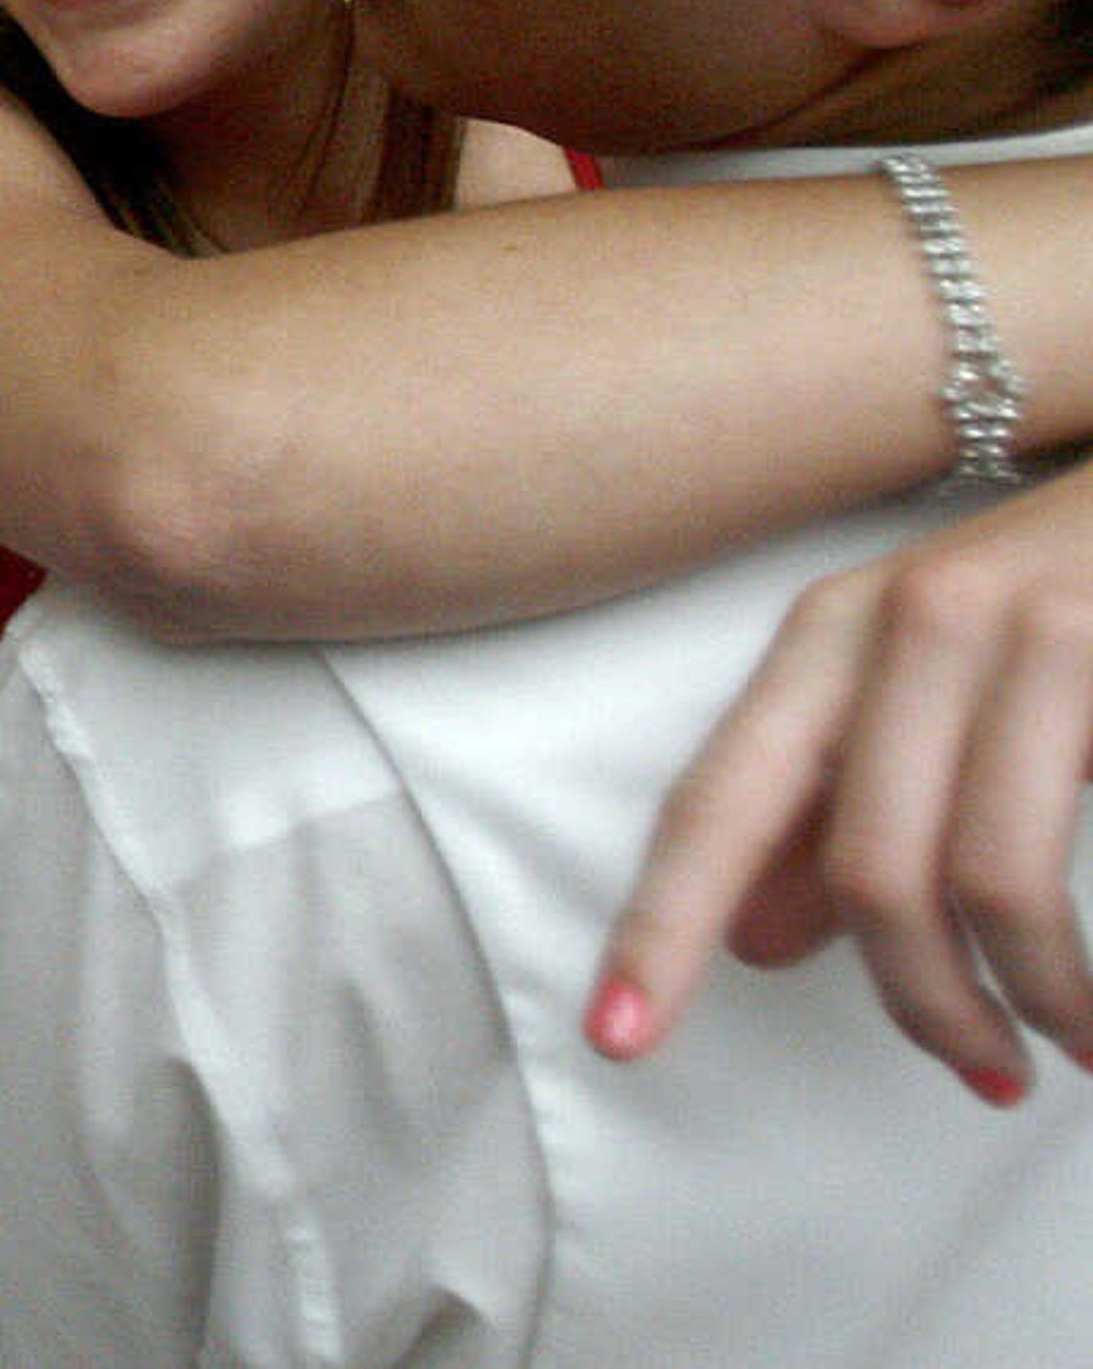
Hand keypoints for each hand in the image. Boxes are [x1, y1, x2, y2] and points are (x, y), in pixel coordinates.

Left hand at [593, 460, 1092, 1102]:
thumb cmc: (1067, 595)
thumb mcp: (926, 680)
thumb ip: (840, 804)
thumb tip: (755, 943)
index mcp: (833, 631)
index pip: (718, 800)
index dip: (661, 926)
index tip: (618, 1040)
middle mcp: (916, 620)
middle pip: (866, 868)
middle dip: (923, 1003)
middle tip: (979, 1068)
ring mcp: (1036, 632)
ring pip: (985, 878)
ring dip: (1036, 997)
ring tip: (1075, 1041)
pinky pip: (1087, 850)